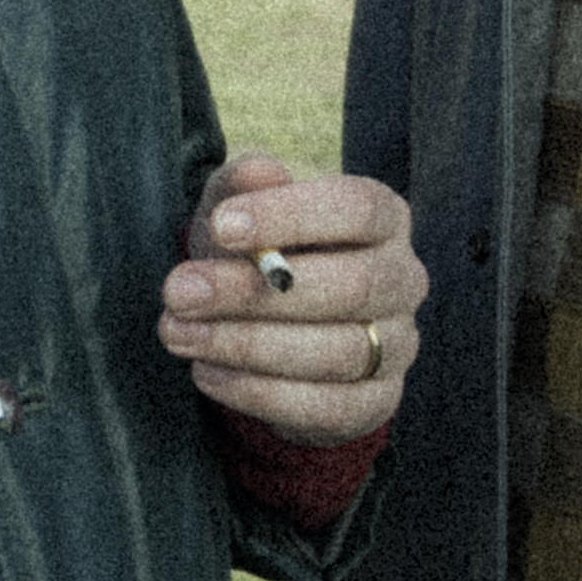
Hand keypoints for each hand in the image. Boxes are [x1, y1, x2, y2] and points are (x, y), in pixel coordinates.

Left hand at [160, 152, 426, 445]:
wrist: (273, 330)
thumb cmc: (257, 254)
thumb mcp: (239, 212)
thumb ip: (242, 185)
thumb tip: (257, 173)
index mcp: (385, 218)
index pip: (357, 208)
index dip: (291, 216)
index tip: (220, 227)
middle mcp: (403, 279)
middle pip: (350, 286)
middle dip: (254, 291)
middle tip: (179, 291)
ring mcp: (398, 345)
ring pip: (337, 351)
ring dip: (246, 345)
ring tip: (178, 333)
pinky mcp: (377, 402)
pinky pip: (328, 407)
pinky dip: (260, 393)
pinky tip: (207, 372)